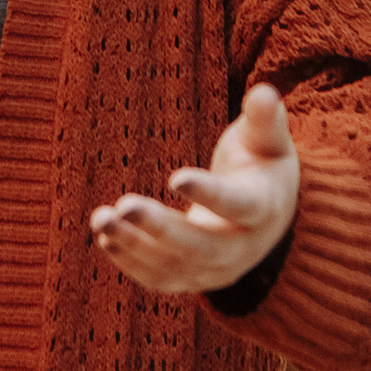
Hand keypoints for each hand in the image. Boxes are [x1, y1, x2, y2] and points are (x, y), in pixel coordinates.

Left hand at [90, 84, 299, 294]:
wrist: (269, 218)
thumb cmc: (262, 163)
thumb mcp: (269, 139)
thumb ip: (265, 118)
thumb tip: (264, 92)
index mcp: (263, 209)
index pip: (239, 206)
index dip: (209, 195)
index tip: (175, 177)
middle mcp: (241, 248)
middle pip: (201, 247)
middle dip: (161, 230)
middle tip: (124, 205)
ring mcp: (215, 270)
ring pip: (175, 267)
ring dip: (135, 246)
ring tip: (101, 219)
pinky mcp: (191, 278)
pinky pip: (160, 278)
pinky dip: (131, 262)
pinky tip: (105, 237)